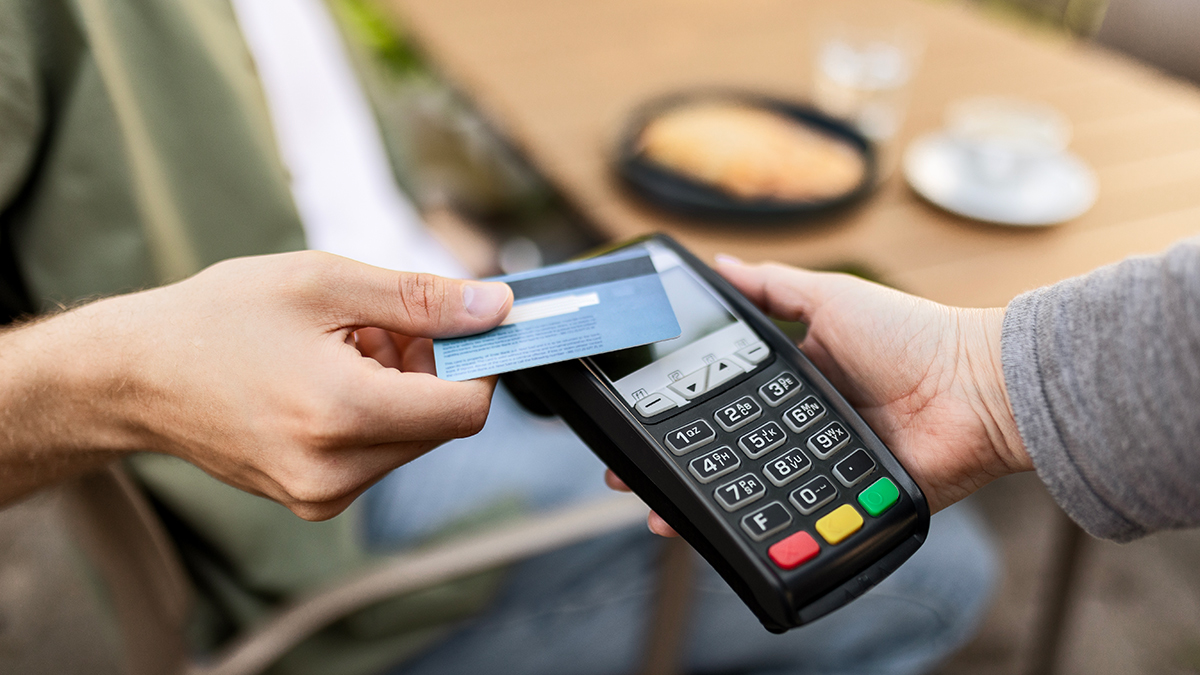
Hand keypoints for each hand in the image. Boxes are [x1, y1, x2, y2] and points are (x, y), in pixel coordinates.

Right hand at [0, 251, 511, 518]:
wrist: (136, 375)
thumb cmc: (221, 318)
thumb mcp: (325, 283)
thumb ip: (421, 299)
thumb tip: (496, 308)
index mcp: (342, 414)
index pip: (465, 409)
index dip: (481, 362)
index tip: (468, 325)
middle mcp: (335, 471)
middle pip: (440, 422)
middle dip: (431, 368)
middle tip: (381, 324)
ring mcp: (322, 494)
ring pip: (412, 437)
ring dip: (402, 388)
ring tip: (345, 346)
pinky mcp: (313, 499)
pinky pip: (378, 453)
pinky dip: (374, 412)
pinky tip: (330, 377)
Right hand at [607, 257, 1030, 536]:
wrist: (977, 389)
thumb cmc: (914, 335)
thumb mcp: (832, 297)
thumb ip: (774, 286)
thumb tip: (720, 263)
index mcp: (797, 378)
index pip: (725, 398)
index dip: (682, 411)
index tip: (639, 422)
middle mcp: (803, 423)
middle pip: (728, 449)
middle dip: (678, 465)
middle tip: (628, 476)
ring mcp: (821, 465)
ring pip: (752, 489)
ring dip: (706, 505)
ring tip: (660, 516)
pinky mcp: (845, 500)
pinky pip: (794, 516)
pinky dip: (758, 529)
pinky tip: (719, 537)